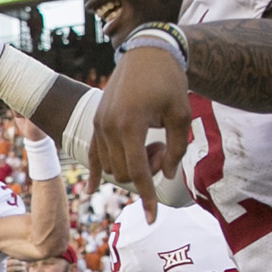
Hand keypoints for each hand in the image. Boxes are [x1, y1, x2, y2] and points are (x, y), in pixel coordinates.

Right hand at [87, 39, 185, 222]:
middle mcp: (108, 127)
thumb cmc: (169, 81)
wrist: (148, 51)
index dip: (148, 198)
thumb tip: (165, 175)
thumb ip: (175, 149)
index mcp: (130, 125)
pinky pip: (92, 154)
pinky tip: (90, 191)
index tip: (153, 219)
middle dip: (146, 172)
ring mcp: (99, 124)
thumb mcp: (182, 115)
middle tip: (163, 148)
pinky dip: (94, 173)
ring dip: (132, 166)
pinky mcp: (96, 121)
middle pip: (124, 172)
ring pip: (112, 166)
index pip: (138, 172)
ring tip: (151, 142)